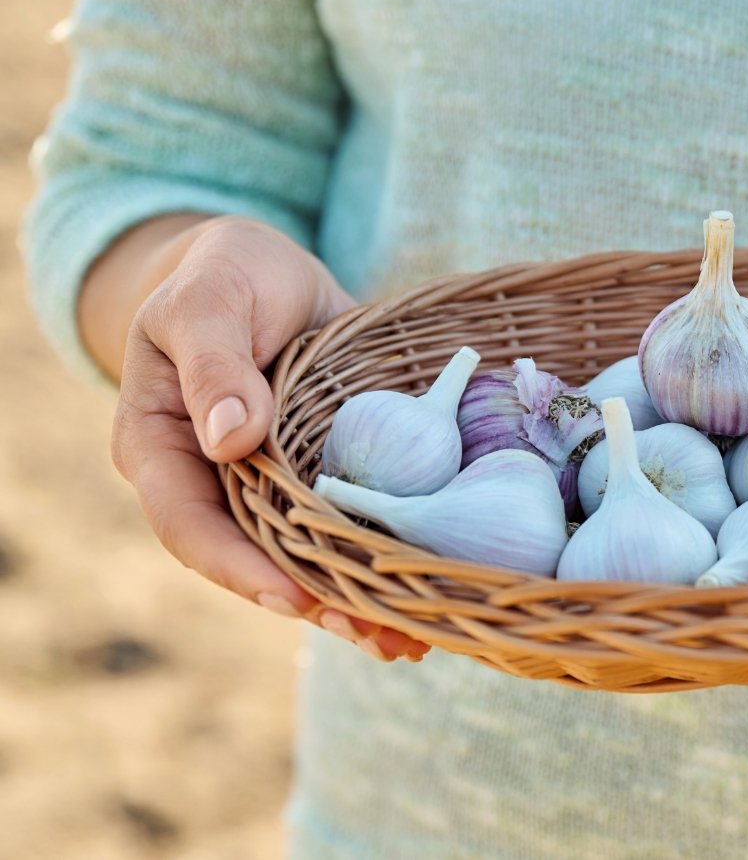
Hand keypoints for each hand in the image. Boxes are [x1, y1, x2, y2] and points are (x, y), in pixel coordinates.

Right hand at [104, 216, 430, 660]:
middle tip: (376, 633)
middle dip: (313, 602)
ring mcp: (265, 486)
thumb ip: (215, 362)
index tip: (293, 597)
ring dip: (354, 599)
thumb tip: (231, 438)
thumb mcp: (209, 300)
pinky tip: (424, 592)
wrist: (266, 269)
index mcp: (161, 446)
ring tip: (409, 637)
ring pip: (302, 557)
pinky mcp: (316, 477)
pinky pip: (342, 526)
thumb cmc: (224, 274)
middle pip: (253, 560)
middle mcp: (211, 481)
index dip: (238, 567)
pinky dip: (378, 560)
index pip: (189, 525)